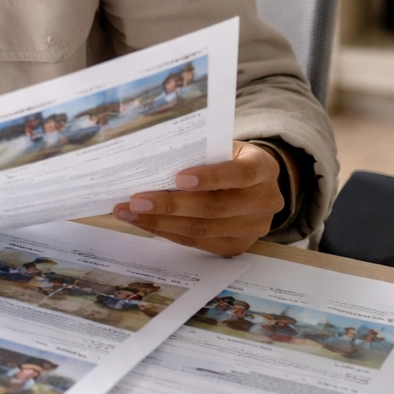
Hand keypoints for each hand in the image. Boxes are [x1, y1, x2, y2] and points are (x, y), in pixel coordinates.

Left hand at [112, 141, 283, 255]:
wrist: (254, 183)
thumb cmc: (228, 158)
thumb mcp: (223, 147)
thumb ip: (199, 154)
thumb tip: (150, 162)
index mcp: (264, 168)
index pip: (240, 174)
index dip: (210, 177)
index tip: (178, 178)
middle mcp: (265, 201)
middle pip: (215, 208)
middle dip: (170, 205)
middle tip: (136, 201)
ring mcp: (253, 228)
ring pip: (203, 229)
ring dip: (160, 223)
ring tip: (128, 214)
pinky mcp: (237, 246)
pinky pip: (198, 243)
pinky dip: (167, 232)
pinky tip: (144, 223)